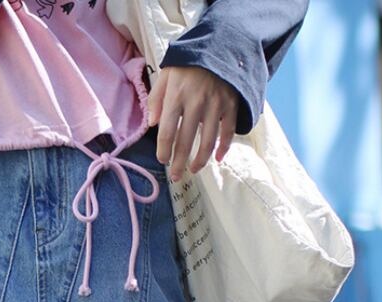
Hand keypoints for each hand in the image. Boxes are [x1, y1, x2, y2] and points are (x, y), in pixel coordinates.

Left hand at [147, 65, 238, 181]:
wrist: (220, 44)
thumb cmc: (189, 64)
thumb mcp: (167, 74)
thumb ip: (156, 98)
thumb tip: (151, 124)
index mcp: (176, 95)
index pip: (166, 132)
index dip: (163, 150)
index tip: (162, 160)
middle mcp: (195, 102)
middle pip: (185, 142)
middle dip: (179, 163)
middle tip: (175, 176)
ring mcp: (215, 104)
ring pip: (207, 142)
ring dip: (200, 161)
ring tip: (193, 170)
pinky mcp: (231, 104)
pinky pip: (227, 132)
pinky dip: (223, 148)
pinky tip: (217, 159)